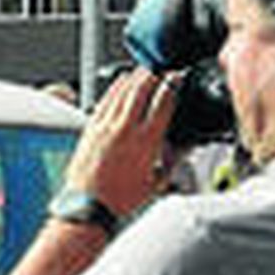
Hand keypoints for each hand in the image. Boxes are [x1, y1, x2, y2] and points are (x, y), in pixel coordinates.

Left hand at [65, 68, 180, 216]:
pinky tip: (121, 82)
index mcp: (146, 141)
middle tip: (162, 68)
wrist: (87, 206)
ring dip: (135, 78)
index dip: (172, 85)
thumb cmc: (119, 198)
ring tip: (145, 70)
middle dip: (154, 75)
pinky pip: (105, 100)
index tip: (178, 77)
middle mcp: (125, 130)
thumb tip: (187, 147)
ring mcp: (105, 127)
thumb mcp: (156, 182)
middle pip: (142, 90)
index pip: (163, 102)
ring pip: (122, 92)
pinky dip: (115, 88)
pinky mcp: (90, 128)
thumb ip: (173, 160)